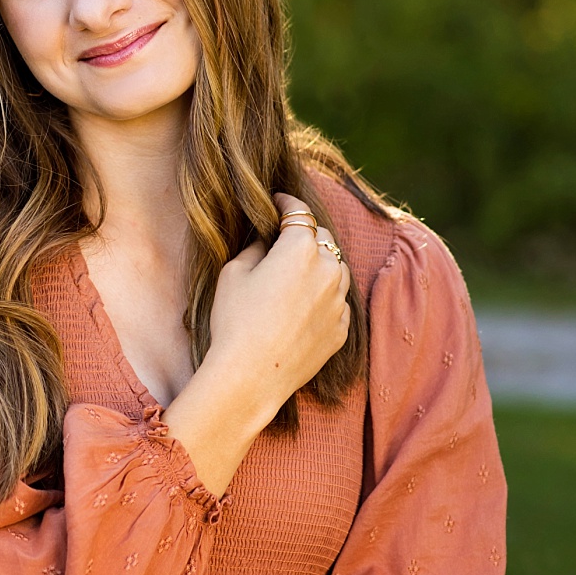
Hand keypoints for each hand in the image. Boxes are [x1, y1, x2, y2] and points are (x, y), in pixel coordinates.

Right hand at [165, 193, 350, 493]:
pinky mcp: (342, 328)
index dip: (287, 201)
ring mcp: (340, 301)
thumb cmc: (235, 320)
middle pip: (323, 238)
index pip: (299, 212)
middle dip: (306, 234)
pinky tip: (299, 309)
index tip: (279, 199)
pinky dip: (323, 298)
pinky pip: (336, 303)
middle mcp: (330, 269)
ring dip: (319, 266)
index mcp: (300, 248)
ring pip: (336, 270)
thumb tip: (266, 240)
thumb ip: (256, 248)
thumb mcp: (233, 273)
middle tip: (284, 239)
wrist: (251, 375)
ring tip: (294, 277)